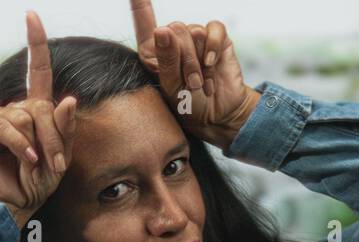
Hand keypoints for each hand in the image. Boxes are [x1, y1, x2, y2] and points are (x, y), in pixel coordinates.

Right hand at [0, 10, 76, 227]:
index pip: (37, 71)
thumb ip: (64, 130)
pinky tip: (26, 161)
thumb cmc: (32, 186)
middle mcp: (14, 109)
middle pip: (42, 105)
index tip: (31, 15)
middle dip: (54, 136)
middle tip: (53, 164)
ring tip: (35, 166)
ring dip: (38, 144)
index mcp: (34, 112)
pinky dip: (21, 146)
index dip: (35, 43)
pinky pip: (8, 126)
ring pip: (27, 116)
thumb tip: (69, 98)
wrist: (9, 207)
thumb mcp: (59, 158)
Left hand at [130, 0, 259, 151]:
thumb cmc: (188, 104)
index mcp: (154, 51)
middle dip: (185, 59)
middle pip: (176, 29)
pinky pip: (214, 28)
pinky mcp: (216, 39)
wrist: (218, 114)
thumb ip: (167, 58)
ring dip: (200, 61)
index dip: (140, 4)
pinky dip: (214, 47)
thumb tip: (163, 30)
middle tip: (192, 83)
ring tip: (202, 82)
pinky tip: (212, 65)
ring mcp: (195, 38)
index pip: (144, 21)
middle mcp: (174, 40)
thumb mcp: (172, 86)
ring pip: (195, 32)